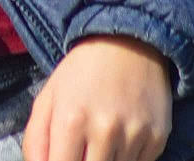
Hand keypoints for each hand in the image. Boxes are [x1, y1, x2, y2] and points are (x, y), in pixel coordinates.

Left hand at [22, 35, 171, 160]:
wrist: (128, 43)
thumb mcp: (47, 98)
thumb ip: (35, 141)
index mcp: (70, 119)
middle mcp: (105, 129)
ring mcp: (134, 135)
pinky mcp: (158, 137)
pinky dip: (128, 158)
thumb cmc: (81, 73)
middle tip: (82, 147)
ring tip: (101, 137)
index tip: (64, 155)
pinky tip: (123, 135)